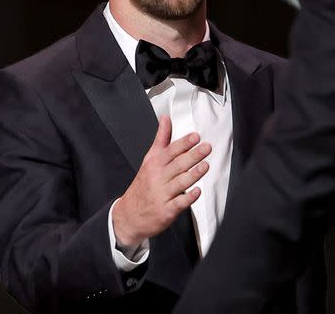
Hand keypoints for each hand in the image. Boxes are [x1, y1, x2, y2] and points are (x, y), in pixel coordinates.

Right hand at [112, 116, 210, 248]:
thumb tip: (166, 118)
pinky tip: (197, 191)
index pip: (170, 151)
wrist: (128, 215)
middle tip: (206, 148)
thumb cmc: (143, 185)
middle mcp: (158, 178)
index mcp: (154, 164)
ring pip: (179, 182)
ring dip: (193, 174)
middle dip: (193, 155)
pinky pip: (178, 203)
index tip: (195, 137)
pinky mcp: (166, 210)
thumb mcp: (149, 159)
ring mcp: (162, 194)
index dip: (184, 143)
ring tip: (205, 166)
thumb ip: (161, 139)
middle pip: (177, 165)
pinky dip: (188, 198)